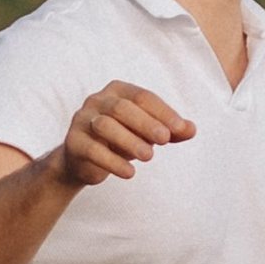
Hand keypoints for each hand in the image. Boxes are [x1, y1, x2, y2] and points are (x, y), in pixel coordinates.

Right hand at [55, 83, 195, 189]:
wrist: (84, 160)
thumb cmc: (122, 139)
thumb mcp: (148, 133)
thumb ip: (170, 130)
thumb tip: (192, 129)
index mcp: (118, 90)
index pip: (143, 97)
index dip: (163, 112)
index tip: (180, 129)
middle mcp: (97, 100)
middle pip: (122, 108)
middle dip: (146, 123)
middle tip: (165, 140)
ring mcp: (82, 119)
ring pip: (105, 126)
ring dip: (129, 141)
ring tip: (149, 157)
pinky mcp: (73, 142)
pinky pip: (92, 150)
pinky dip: (113, 162)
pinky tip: (130, 173)